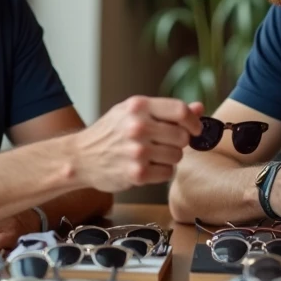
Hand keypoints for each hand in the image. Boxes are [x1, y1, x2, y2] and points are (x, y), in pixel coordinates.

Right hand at [68, 96, 203, 193]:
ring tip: (151, 155)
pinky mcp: (136, 174)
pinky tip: (146, 167)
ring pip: (177, 156)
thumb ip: (166, 111)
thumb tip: (199, 108)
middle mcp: (138, 127)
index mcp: (138, 106)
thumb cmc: (109, 133)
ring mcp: (137, 151)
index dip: (193, 122)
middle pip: (182, 136)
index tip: (194, 129)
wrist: (81, 157)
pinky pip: (167, 173)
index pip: (180, 111)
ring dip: (169, 158)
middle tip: (164, 143)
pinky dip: (161, 172)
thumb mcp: (134, 112)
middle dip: (178, 142)